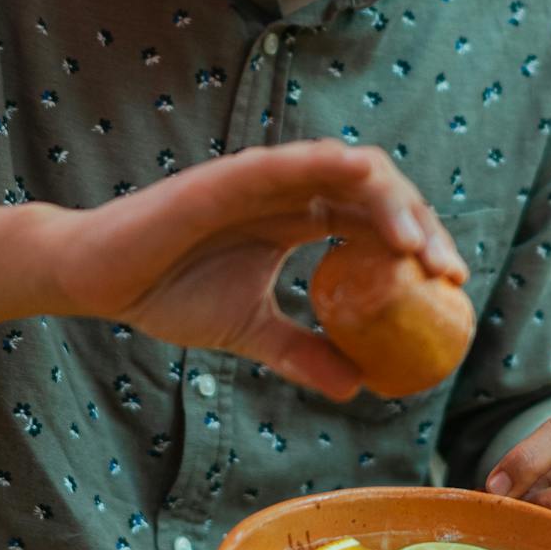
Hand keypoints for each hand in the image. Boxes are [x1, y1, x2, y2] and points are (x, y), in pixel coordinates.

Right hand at [41, 139, 465, 400]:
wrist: (99, 280)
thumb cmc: (167, 293)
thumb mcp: (251, 332)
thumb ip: (301, 351)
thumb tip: (355, 386)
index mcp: (298, 221)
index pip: (375, 223)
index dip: (419, 245)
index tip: (451, 286)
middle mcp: (288, 195)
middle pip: (375, 195)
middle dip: (420, 228)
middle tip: (446, 273)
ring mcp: (261, 181)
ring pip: (343, 172)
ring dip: (389, 201)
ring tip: (415, 246)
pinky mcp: (228, 177)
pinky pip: (286, 162)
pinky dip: (326, 164)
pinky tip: (360, 177)